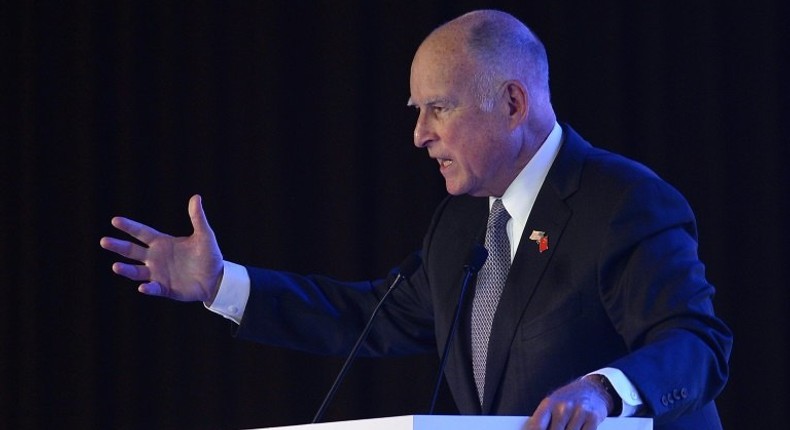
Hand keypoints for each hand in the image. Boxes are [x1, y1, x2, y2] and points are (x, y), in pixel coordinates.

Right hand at [100, 194, 223, 302]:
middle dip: (118, 246)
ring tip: (116, 266)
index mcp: (162, 243)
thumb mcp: (204, 235)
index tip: (115, 220)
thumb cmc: (209, 255)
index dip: (129, 227)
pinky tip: (143, 286)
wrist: (217, 278)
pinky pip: (153, 288)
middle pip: (132, 251)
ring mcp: (159, 274)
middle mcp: (156, 258)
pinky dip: (148, 288)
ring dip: (126, 270)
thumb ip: (197, 218)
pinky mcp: (165, 288)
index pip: (142, 233)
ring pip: (137, 272)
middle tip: (104, 241)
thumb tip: (196, 197)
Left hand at [525, 377, 612, 429]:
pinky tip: (579, 428)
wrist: (593, 388)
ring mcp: (578, 412)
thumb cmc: (569, 399)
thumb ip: (544, 420)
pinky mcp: (592, 418)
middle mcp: (563, 406)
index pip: (537, 427)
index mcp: (549, 404)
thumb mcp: (553, 404)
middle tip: (560, 428)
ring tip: (568, 426)